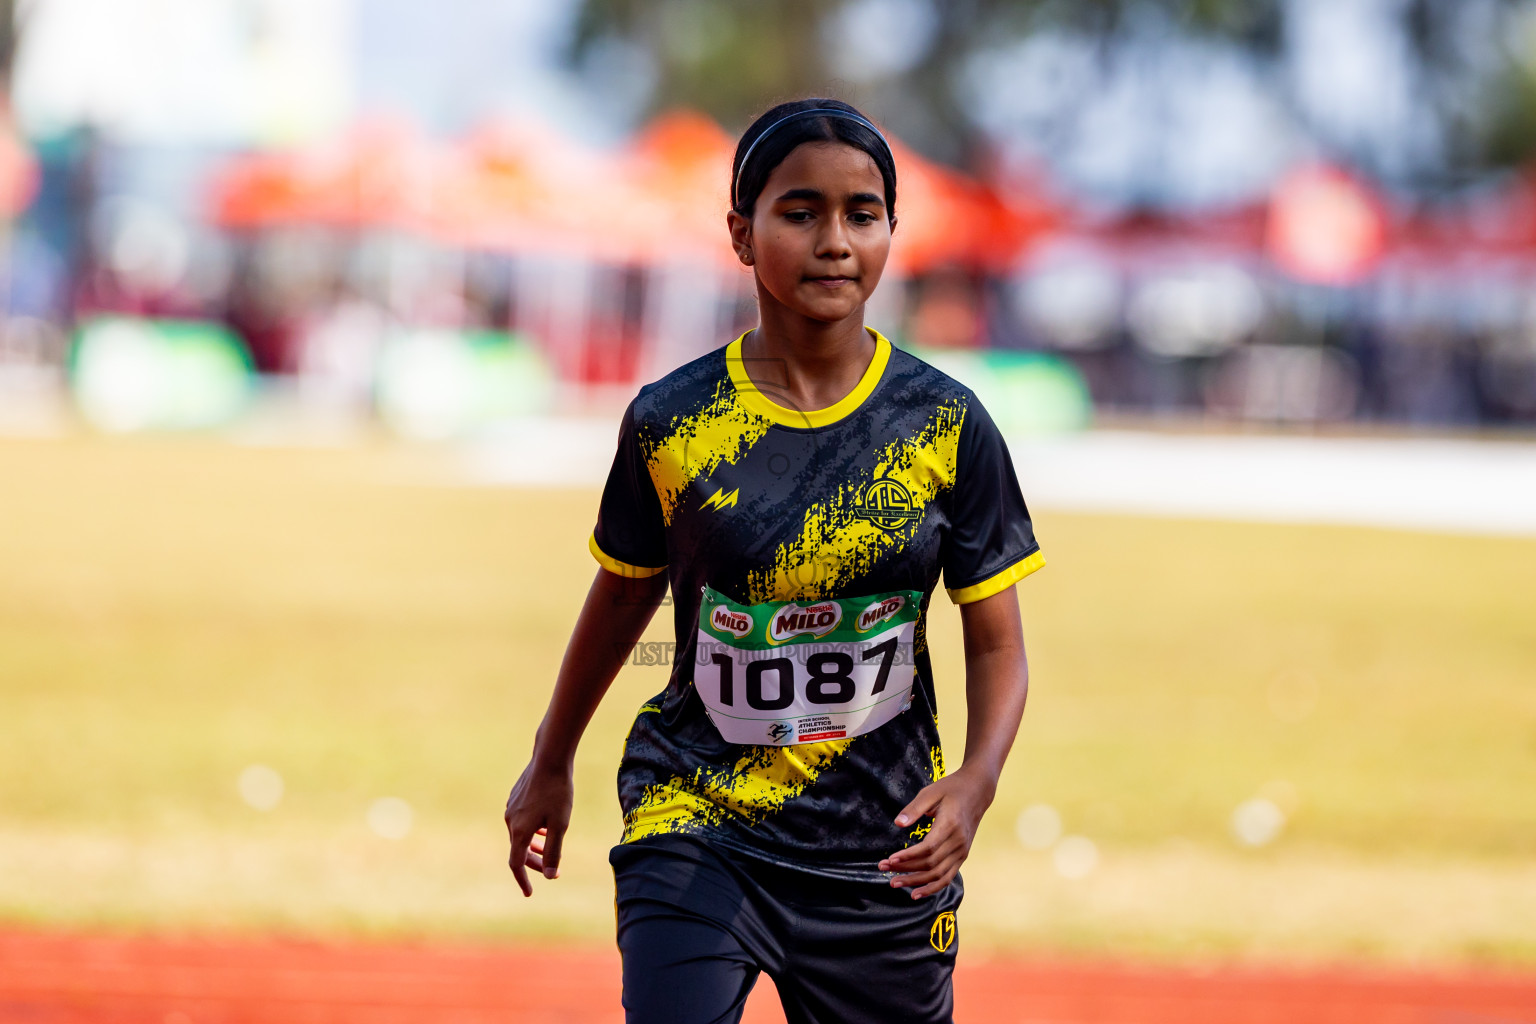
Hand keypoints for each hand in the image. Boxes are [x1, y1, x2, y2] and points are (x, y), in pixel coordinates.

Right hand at [503, 761, 573, 896]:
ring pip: (519, 834)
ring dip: (531, 845)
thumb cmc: (558, 791)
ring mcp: (511, 807)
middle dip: (531, 862)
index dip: (522, 880)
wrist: (550, 758)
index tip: (529, 893)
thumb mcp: (560, 825)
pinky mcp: (515, 797)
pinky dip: (530, 830)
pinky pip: (520, 821)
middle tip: (548, 870)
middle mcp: (510, 820)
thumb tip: (549, 876)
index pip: (516, 863)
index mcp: (519, 831)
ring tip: (546, 848)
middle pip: (517, 849)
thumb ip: (553, 852)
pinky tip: (543, 826)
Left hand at [877, 766, 996, 898]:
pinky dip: (933, 887)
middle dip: (906, 869)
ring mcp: (962, 850)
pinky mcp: (963, 855)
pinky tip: (917, 893)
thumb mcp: (931, 792)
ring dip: (916, 882)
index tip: (890, 859)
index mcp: (950, 825)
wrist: (977, 790)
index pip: (928, 848)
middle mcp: (958, 841)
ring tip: (895, 883)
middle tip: (883, 869)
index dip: (909, 857)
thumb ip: (914, 808)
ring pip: (938, 874)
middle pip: (930, 864)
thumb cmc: (951, 789)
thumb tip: (898, 823)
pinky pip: (948, 877)